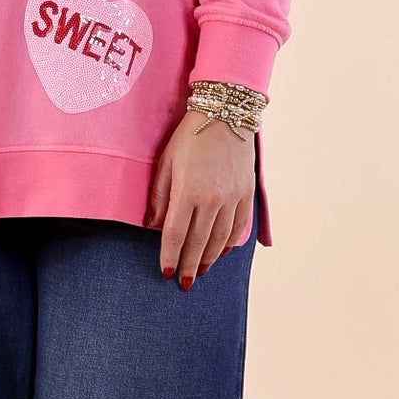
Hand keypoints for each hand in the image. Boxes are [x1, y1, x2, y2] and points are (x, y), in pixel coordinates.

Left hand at [145, 110, 254, 286]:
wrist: (226, 115)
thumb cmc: (189, 136)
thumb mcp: (166, 162)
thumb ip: (160, 196)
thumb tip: (153, 226)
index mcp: (188, 192)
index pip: (175, 235)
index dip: (169, 256)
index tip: (166, 272)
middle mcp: (212, 199)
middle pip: (198, 242)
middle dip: (189, 266)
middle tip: (184, 283)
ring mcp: (232, 198)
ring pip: (220, 239)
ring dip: (208, 259)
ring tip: (200, 271)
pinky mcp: (246, 194)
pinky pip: (238, 226)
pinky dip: (229, 243)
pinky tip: (220, 252)